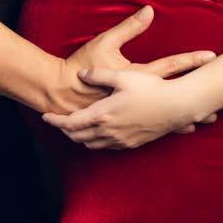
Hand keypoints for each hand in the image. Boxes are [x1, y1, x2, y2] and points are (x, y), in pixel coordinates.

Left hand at [42, 67, 216, 149]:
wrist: (177, 106)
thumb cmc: (151, 88)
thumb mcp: (122, 76)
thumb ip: (98, 75)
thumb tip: (82, 75)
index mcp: (103, 115)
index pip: (70, 123)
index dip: (55, 120)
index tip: (45, 115)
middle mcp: (108, 132)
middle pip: (77, 137)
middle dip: (65, 130)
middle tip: (57, 121)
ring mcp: (120, 140)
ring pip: (91, 144)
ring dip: (79, 137)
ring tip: (74, 127)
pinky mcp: (131, 144)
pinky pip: (106, 147)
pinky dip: (95, 141)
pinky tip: (97, 133)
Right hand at [44, 5, 215, 114]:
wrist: (62, 93)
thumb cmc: (83, 67)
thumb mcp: (106, 43)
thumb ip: (129, 27)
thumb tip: (149, 10)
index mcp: (137, 76)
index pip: (171, 65)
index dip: (192, 60)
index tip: (211, 55)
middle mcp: (139, 97)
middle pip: (175, 96)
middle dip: (197, 99)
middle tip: (218, 104)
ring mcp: (132, 112)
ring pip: (165, 117)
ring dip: (185, 118)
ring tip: (206, 119)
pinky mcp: (123, 121)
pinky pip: (150, 127)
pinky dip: (166, 128)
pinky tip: (176, 129)